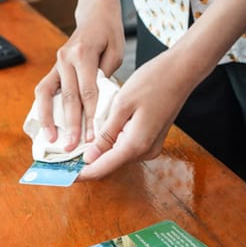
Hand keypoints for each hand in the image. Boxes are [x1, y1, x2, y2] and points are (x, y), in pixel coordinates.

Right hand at [34, 3, 124, 150]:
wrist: (96, 15)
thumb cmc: (110, 34)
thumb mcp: (116, 53)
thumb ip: (106, 77)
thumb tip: (100, 104)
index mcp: (83, 54)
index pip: (88, 91)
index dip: (91, 115)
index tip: (94, 135)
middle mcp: (65, 58)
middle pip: (69, 97)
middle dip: (72, 124)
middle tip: (74, 146)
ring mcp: (56, 62)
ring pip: (49, 95)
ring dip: (50, 120)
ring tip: (53, 140)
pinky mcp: (54, 67)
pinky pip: (44, 89)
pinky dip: (43, 108)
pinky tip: (46, 124)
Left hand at [78, 48, 196, 180]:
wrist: (182, 72)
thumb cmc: (154, 82)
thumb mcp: (122, 105)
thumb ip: (106, 134)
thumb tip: (90, 156)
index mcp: (136, 144)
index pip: (102, 168)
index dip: (80, 173)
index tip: (62, 174)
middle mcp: (146, 151)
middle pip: (110, 164)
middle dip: (89, 160)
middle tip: (67, 153)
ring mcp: (152, 146)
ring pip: (119, 155)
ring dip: (101, 149)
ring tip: (83, 137)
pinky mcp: (153, 138)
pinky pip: (128, 146)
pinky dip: (113, 141)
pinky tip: (104, 128)